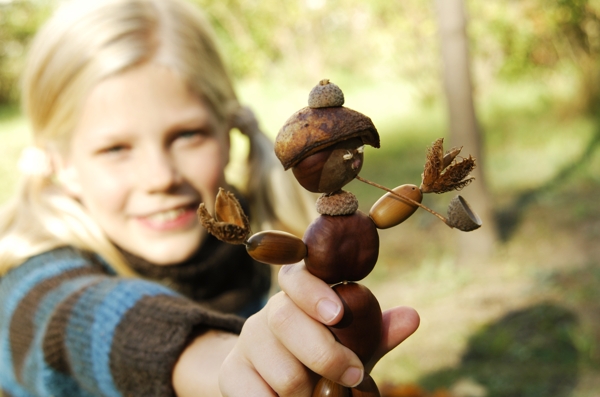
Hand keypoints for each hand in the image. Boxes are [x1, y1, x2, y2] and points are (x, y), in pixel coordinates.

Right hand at [219, 262, 418, 396]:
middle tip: (353, 376)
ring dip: (309, 392)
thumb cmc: (319, 359)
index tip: (338, 315)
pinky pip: (255, 394)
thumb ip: (375, 332)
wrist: (270, 381)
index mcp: (295, 296)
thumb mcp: (349, 345)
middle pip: (284, 319)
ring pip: (280, 368)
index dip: (314, 292)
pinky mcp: (231, 373)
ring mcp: (246, 343)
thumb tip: (412, 317)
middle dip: (324, 353)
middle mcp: (267, 313)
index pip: (295, 277)